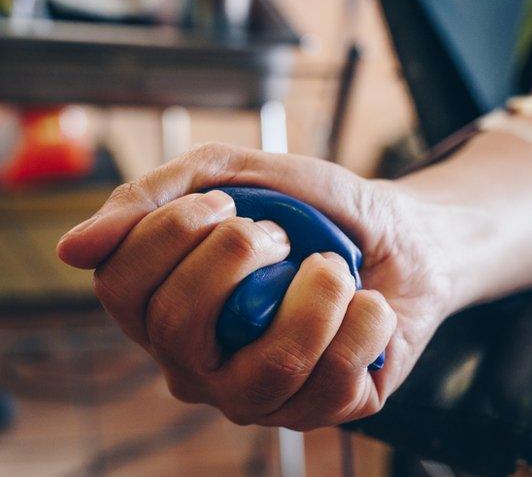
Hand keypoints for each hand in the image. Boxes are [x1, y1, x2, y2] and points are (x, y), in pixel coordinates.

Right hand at [57, 143, 454, 428]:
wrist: (406, 238)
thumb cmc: (317, 212)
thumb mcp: (243, 174)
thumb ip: (164, 193)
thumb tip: (75, 250)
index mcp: (166, 310)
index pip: (120, 288)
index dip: (167, 236)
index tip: (225, 204)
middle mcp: (201, 365)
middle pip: (178, 327)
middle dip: (235, 256)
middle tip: (281, 233)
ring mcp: (260, 395)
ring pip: (267, 369)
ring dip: (312, 296)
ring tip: (333, 267)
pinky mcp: (324, 409)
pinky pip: (334, 380)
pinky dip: (362, 321)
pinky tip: (367, 303)